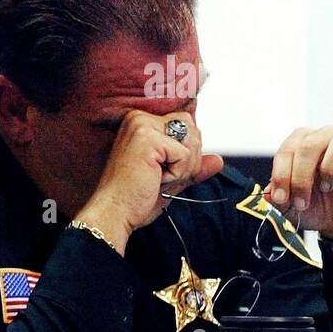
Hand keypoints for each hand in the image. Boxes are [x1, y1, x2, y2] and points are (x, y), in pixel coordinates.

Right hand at [76, 109, 224, 252]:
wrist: (114, 213)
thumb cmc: (133, 198)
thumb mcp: (171, 178)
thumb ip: (193, 165)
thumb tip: (217, 160)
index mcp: (141, 123)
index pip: (186, 125)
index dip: (185, 153)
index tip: (161, 171)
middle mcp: (139, 118)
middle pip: (192, 129)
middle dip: (188, 159)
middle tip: (160, 177)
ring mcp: (142, 126)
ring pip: (192, 140)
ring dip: (183, 167)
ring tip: (157, 178)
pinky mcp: (147, 139)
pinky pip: (185, 154)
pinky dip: (177, 173)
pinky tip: (155, 180)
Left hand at [266, 126, 332, 239]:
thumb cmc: (314, 205)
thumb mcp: (289, 205)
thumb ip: (276, 198)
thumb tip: (269, 193)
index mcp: (302, 144)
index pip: (288, 149)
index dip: (281, 175)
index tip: (281, 198)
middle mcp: (327, 138)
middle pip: (310, 144)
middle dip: (301, 177)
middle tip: (301, 201)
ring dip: (329, 168)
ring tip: (326, 188)